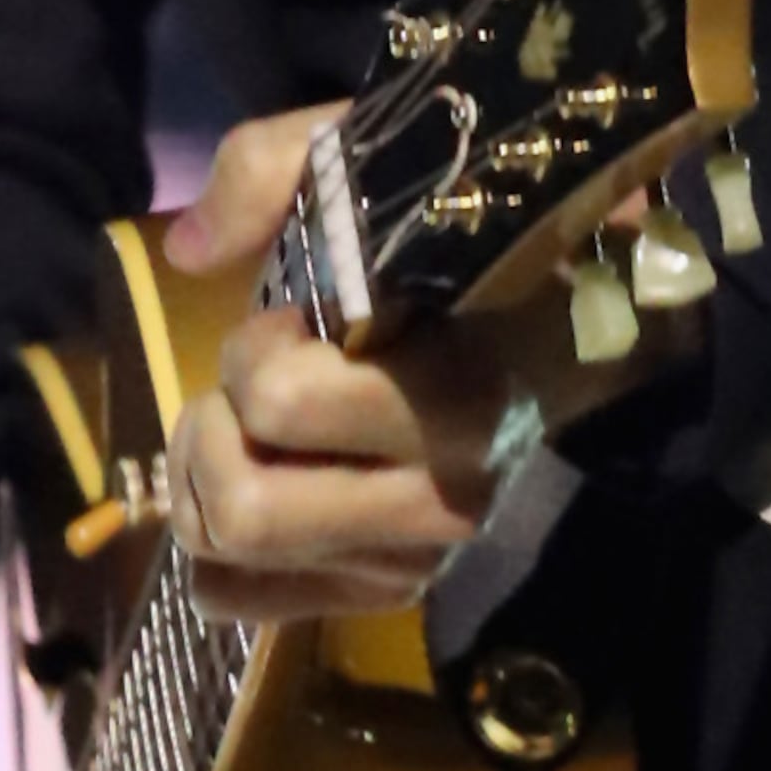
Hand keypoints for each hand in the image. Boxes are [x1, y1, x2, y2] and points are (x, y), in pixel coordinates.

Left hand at [155, 110, 692, 627]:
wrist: (581, 333)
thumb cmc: (468, 246)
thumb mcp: (378, 167)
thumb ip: (271, 172)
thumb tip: (188, 252)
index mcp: (450, 389)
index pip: (279, 402)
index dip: (253, 348)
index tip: (296, 315)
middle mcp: (441, 493)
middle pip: (243, 508)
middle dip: (210, 434)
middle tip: (246, 384)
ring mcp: (418, 556)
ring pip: (232, 558)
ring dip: (203, 489)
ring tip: (242, 433)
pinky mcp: (391, 592)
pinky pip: (239, 603)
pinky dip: (214, 555)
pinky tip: (248, 490)